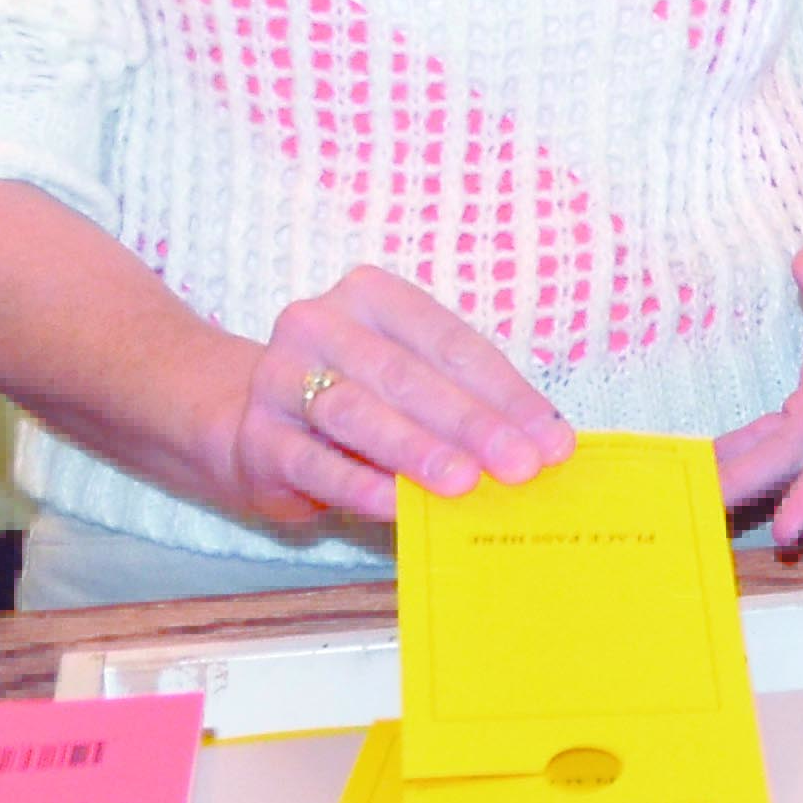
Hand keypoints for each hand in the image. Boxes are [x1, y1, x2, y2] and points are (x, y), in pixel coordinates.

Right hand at [226, 265, 576, 526]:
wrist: (251, 423)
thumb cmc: (358, 398)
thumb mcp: (410, 384)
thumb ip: (464, 402)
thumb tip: (540, 446)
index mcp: (373, 297)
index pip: (452, 343)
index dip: (506, 394)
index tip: (551, 441)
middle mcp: (321, 325)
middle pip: (408, 377)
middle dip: (470, 424)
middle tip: (519, 466)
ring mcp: (280, 379)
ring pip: (357, 413)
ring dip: (415, 450)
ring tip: (463, 483)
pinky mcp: (257, 437)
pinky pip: (312, 462)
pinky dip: (357, 484)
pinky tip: (397, 505)